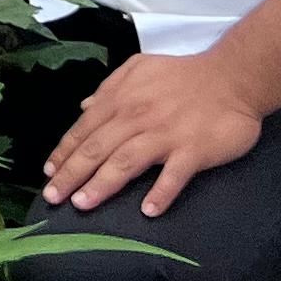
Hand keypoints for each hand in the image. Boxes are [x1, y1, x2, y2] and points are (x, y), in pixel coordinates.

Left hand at [41, 47, 263, 217]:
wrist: (232, 78)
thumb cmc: (183, 75)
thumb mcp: (138, 70)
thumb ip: (109, 89)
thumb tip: (84, 107)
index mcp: (121, 100)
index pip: (85, 130)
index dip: (65, 153)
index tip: (49, 175)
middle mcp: (137, 118)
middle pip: (98, 149)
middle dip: (72, 174)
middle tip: (53, 197)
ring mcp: (165, 135)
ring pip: (126, 162)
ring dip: (102, 184)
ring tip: (83, 204)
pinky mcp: (194, 150)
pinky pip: (174, 175)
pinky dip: (161, 192)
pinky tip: (148, 210)